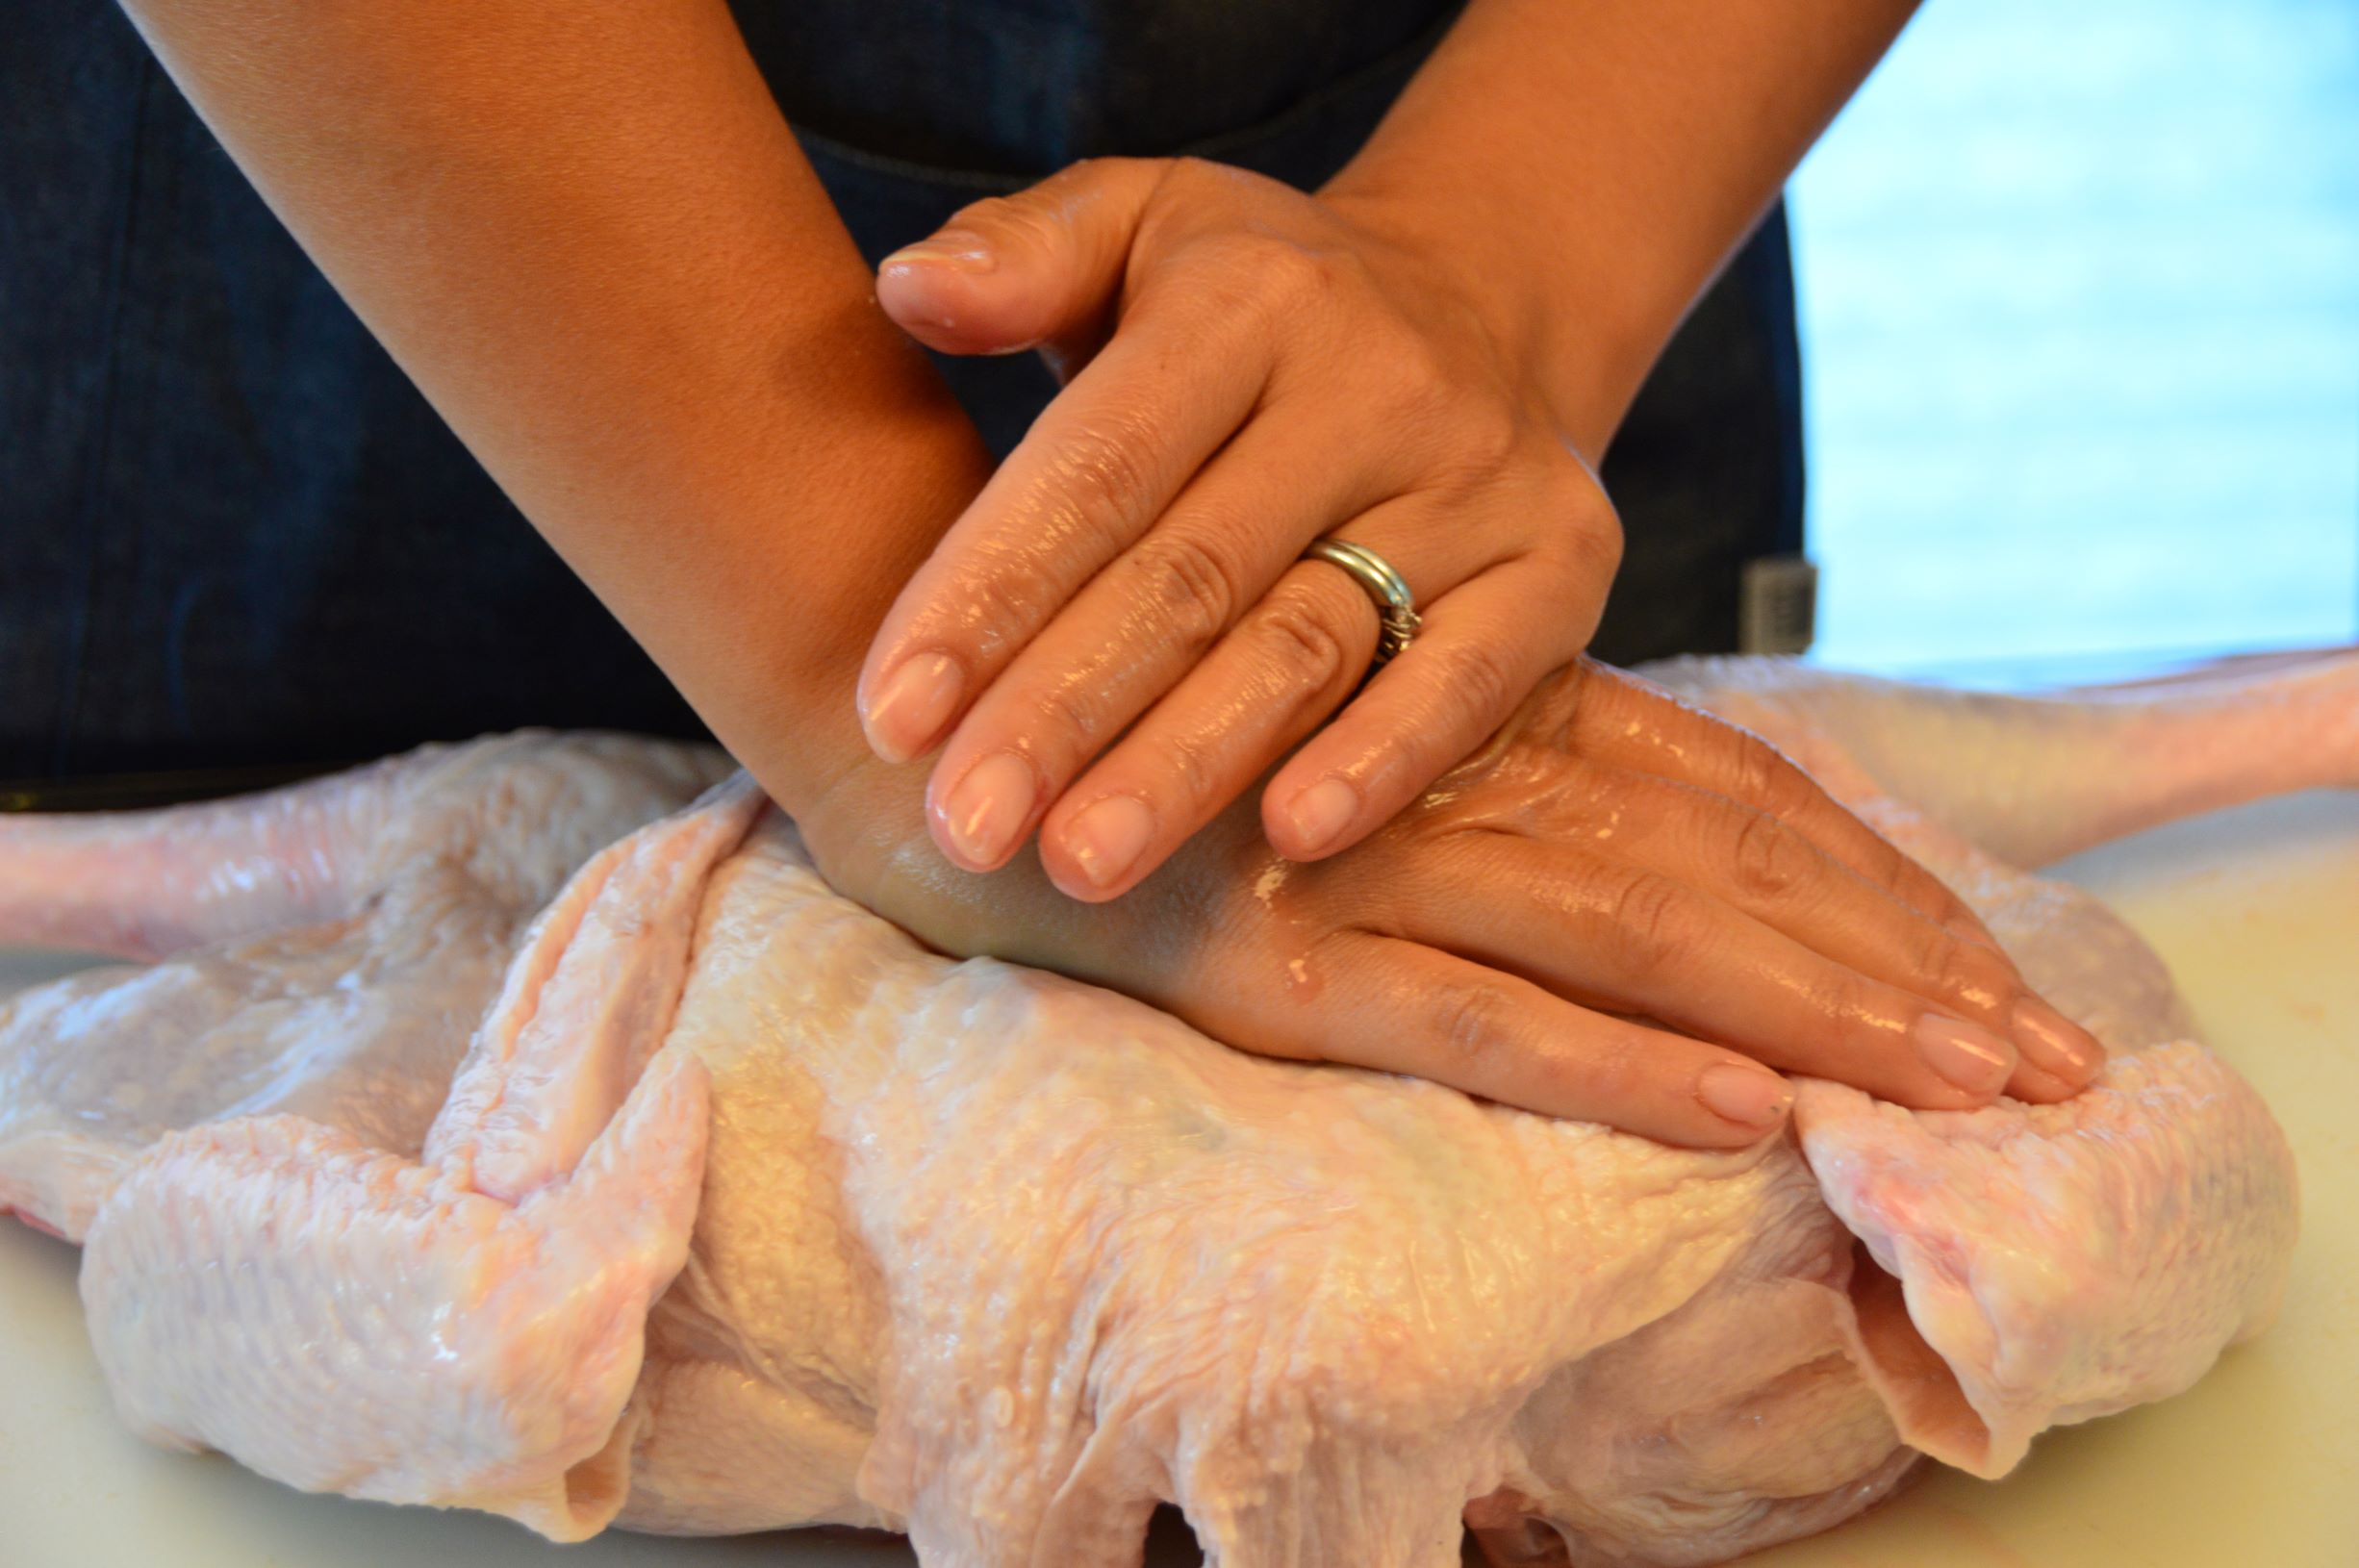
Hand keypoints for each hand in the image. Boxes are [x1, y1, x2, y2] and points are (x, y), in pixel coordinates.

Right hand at [805, 661, 2105, 1147]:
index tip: (1993, 960)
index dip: (1868, 875)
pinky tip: (1740, 1104)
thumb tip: (1605, 843)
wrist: (918, 705)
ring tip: (1958, 1095)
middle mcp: (1450, 773)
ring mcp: (1363, 862)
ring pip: (1638, 939)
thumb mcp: (1322, 718)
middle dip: (1894, 969)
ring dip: (1812, 1017)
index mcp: (1479, 713)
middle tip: (2049, 1065)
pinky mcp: (1269, 957)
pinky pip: (1472, 1018)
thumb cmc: (1126, 716)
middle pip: (1725, 869)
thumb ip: (1458, 756)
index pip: (1726, 790)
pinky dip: (1612, 1061)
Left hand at [859, 156, 1618, 900]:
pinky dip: (1385, 760)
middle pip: (1192, 574)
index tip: (892, 714)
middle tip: (966, 827)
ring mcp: (1481, 478)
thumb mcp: (1142, 227)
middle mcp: (1377, 382)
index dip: (990, 591)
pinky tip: (1293, 839)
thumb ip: (1023, 256)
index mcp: (1247, 299)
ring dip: (1188, 766)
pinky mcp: (1563, 564)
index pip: (1100, 462)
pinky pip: (1470, 678)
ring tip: (1078, 865)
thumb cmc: (1257, 303)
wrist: (1483, 303)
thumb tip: (908, 289)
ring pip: (1310, 645)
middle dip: (1064, 710)